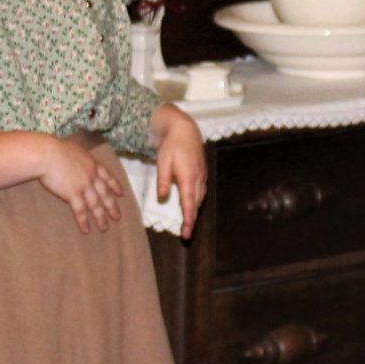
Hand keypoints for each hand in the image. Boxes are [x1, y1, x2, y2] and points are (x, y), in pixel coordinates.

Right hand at [34, 136, 127, 234]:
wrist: (47, 153)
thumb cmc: (55, 148)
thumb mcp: (74, 149)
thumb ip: (78, 157)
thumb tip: (76, 159)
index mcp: (92, 164)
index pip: (107, 176)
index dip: (114, 186)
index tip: (121, 194)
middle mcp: (91, 176)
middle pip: (104, 194)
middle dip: (111, 206)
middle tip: (117, 217)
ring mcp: (84, 186)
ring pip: (95, 205)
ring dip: (100, 218)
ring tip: (104, 228)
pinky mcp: (73, 194)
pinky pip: (80, 211)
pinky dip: (83, 221)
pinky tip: (86, 230)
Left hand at [150, 104, 206, 239]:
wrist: (185, 129)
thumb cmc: (171, 144)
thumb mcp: (163, 162)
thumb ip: (163, 181)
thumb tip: (163, 198)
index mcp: (188, 178)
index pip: (188, 204)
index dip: (188, 219)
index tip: (186, 232)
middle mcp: (198, 179)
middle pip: (196, 204)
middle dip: (192, 220)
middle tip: (186, 235)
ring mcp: (202, 175)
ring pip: (200, 198)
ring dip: (194, 211)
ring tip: (189, 223)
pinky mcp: (202, 172)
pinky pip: (201, 191)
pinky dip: (196, 201)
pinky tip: (192, 204)